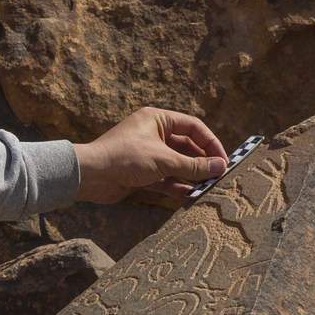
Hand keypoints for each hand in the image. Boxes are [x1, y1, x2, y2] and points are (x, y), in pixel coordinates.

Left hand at [74, 107, 228, 207]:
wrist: (91, 175)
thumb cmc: (126, 158)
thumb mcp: (164, 160)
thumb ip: (194, 165)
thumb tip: (220, 166)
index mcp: (157, 119)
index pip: (193, 127)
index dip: (211, 143)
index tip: (224, 160)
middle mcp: (152, 134)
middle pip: (186, 147)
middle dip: (202, 162)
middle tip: (218, 177)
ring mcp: (146, 154)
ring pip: (176, 164)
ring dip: (191, 176)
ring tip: (208, 188)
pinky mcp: (140, 173)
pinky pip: (164, 178)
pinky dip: (176, 186)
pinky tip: (190, 195)